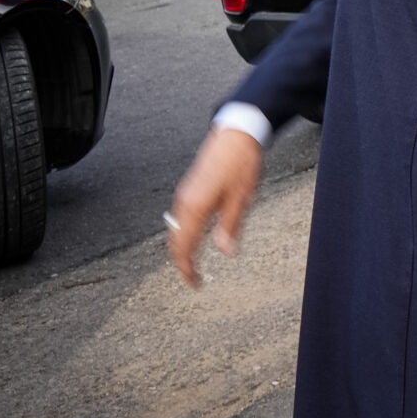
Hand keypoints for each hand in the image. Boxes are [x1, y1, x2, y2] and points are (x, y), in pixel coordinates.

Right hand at [167, 126, 265, 287]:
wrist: (236, 134)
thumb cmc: (241, 163)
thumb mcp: (242, 198)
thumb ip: (230, 226)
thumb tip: (226, 252)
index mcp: (195, 207)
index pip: (183, 248)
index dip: (187, 269)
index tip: (195, 283)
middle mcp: (184, 202)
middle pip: (174, 242)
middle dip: (181, 263)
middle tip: (194, 279)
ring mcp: (184, 195)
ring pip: (175, 231)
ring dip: (181, 249)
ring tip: (192, 264)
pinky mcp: (189, 189)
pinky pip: (180, 219)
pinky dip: (183, 234)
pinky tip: (193, 239)